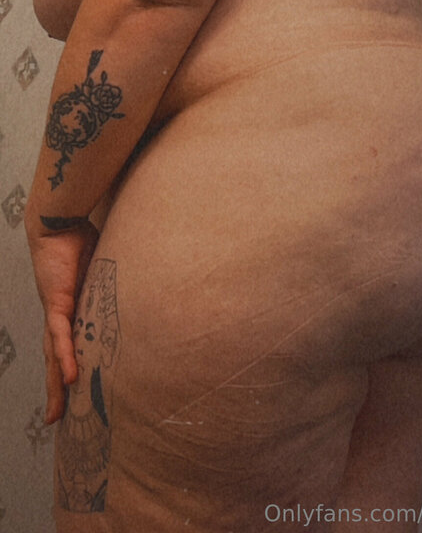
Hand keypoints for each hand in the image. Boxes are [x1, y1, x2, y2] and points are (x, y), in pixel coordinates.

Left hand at [25, 214, 98, 424]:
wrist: (58, 221)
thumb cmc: (80, 237)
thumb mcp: (104, 268)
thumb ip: (118, 282)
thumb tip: (148, 283)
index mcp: (70, 310)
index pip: (65, 346)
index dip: (66, 369)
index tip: (71, 392)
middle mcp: (59, 316)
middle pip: (55, 360)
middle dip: (55, 391)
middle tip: (57, 419)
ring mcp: (56, 311)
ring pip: (54, 356)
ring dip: (55, 385)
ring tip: (58, 412)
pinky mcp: (56, 302)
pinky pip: (62, 335)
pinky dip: (65, 356)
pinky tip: (68, 378)